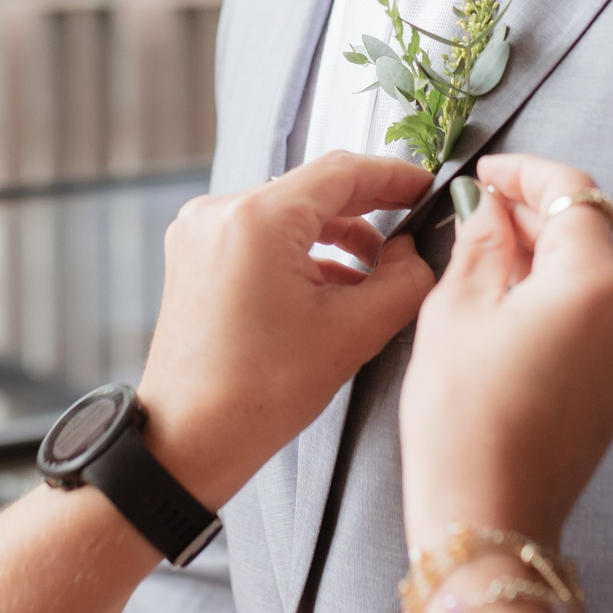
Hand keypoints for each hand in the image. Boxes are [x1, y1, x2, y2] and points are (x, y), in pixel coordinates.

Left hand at [140, 153, 433, 504]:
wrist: (188, 440)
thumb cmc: (256, 395)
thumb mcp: (353, 333)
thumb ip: (403, 281)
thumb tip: (414, 253)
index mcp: (256, 219)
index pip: (342, 172)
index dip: (393, 176)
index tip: (425, 187)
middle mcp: (219, 213)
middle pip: (313, 189)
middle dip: (368, 207)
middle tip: (412, 221)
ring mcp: (201, 233)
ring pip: (289, 213)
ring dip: (337, 235)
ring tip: (376, 270)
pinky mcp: (196, 256)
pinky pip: (261, 235)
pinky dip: (301, 253)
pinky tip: (333, 285)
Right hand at [401, 153, 612, 546]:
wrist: (488, 515)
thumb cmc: (464, 420)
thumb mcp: (456, 310)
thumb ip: (482, 242)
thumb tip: (488, 208)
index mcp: (595, 284)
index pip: (573, 194)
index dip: (526, 174)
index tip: (487, 174)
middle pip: (588, 234)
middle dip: (533, 217)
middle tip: (474, 214)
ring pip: (592, 275)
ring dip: (544, 258)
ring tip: (482, 262)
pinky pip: (596, 317)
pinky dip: (558, 299)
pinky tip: (508, 307)